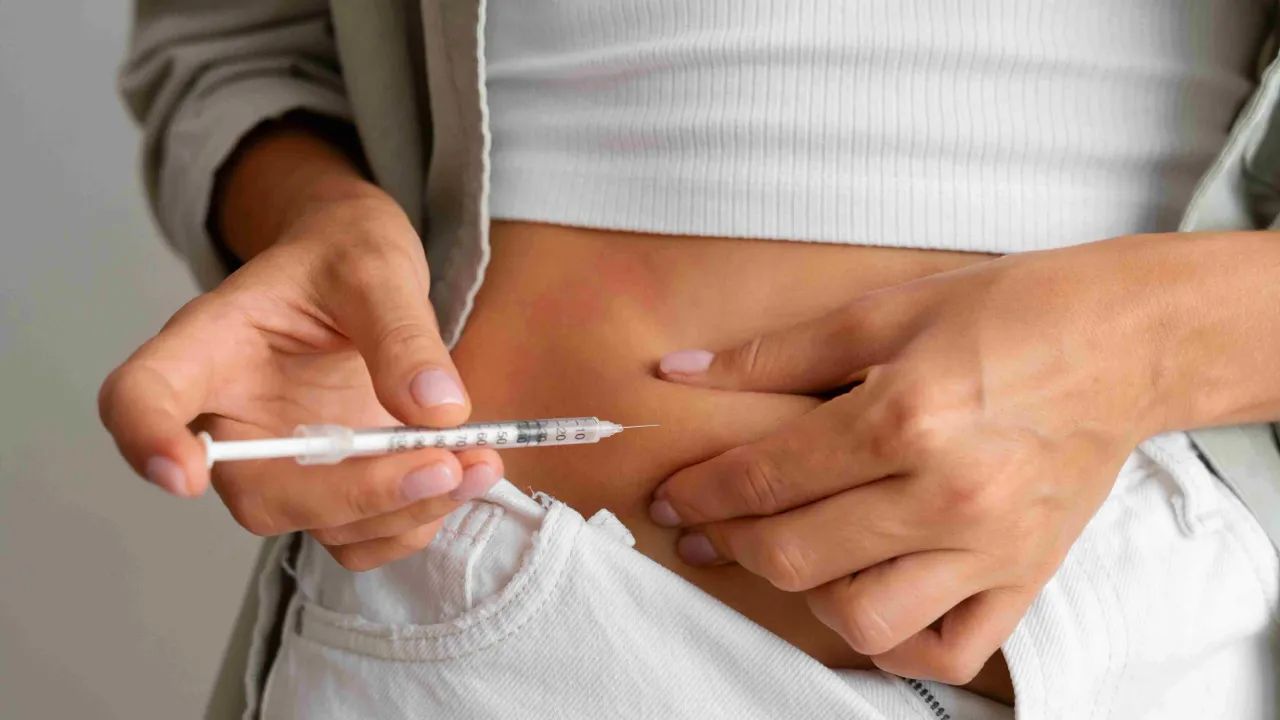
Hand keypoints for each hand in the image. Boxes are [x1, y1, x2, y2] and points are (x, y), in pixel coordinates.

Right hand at [99, 191, 502, 570]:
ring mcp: (282, 463)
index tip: (183, 475)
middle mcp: (233, 419)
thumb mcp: (375, 265)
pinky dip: (414, 522)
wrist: (361, 272)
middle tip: (445, 464)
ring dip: (404, 513)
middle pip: (257, 492)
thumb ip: (401, 331)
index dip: (147, 441)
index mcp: (208, 345)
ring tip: (481, 464)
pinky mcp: (331, 487)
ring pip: (319, 525)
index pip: (140, 398)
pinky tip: (464, 477)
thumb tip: (439, 411)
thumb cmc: (345, 254)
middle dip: (355, 494)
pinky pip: (359, 536)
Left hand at [649, 242, 1163, 683]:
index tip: (670, 497)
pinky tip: (866, 602)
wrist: (1128, 341)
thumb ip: (775, 353)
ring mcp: (991, 549)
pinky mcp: (1025, 579)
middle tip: (703, 528)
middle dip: (729, 544)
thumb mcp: (886, 311)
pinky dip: (894, 645)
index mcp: (907, 417)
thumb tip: (679, 372)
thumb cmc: (1012, 311)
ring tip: (790, 556)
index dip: (701, 492)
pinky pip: (946, 652)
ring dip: (803, 596)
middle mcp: (948, 496)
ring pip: (862, 620)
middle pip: (797, 555)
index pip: (767, 478)